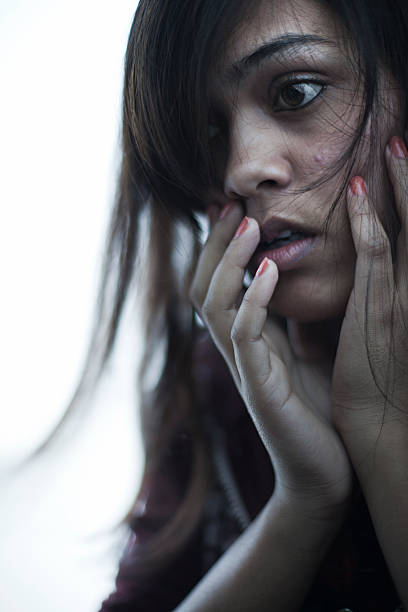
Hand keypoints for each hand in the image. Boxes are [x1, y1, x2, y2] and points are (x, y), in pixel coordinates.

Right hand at [190, 202, 352, 518]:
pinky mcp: (258, 387)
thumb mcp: (309, 353)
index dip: (221, 246)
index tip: (234, 207)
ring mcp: (244, 368)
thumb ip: (295, 319)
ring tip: (248, 225)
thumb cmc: (320, 412)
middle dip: (214, 243)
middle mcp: (238, 349)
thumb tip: (298, 279)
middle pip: (203, 286)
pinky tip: (271, 271)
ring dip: (229, 262)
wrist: (325, 472)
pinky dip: (253, 299)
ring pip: (215, 304)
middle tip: (229, 202)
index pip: (220, 283)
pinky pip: (244, 336)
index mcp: (250, 339)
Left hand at [332, 136, 407, 443]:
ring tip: (393, 145)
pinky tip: (356, 191)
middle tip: (407, 140)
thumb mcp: (396, 326)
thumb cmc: (388, 377)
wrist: (385, 426)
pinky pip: (375, 253)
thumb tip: (382, 260)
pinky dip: (368, 219)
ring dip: (403, 183)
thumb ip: (391, 291)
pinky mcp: (379, 310)